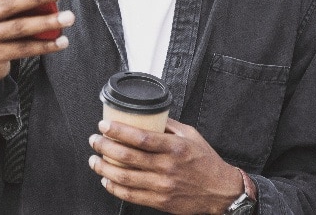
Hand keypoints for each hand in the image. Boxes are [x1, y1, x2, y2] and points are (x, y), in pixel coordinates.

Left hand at [88, 118, 242, 214]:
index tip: (104, 125)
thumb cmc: (205, 161)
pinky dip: (114, 187)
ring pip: (125, 177)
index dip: (118, 131)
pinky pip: (131, 195)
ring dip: (104, 168)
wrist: (221, 191)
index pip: (140, 138)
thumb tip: (146, 114)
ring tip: (94, 160)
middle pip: (127, 157)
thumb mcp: (191, 135)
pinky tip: (106, 180)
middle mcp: (167, 167)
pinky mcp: (160, 201)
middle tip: (94, 140)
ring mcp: (163, 186)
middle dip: (104, 147)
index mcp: (174, 147)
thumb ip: (168, 124)